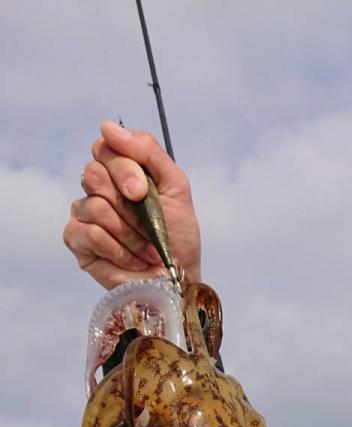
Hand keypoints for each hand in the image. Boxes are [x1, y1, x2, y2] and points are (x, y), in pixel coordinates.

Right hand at [63, 120, 201, 288]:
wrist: (178, 277)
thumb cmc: (178, 236)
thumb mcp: (175, 185)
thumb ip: (147, 150)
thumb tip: (106, 127)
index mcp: (120, 171)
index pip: (105, 148)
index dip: (123, 169)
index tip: (141, 192)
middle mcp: (99, 189)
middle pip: (94, 174)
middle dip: (128, 205)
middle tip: (148, 225)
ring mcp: (84, 214)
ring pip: (93, 206)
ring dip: (128, 233)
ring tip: (146, 249)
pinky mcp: (77, 241)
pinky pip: (87, 232)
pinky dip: (116, 248)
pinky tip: (131, 259)